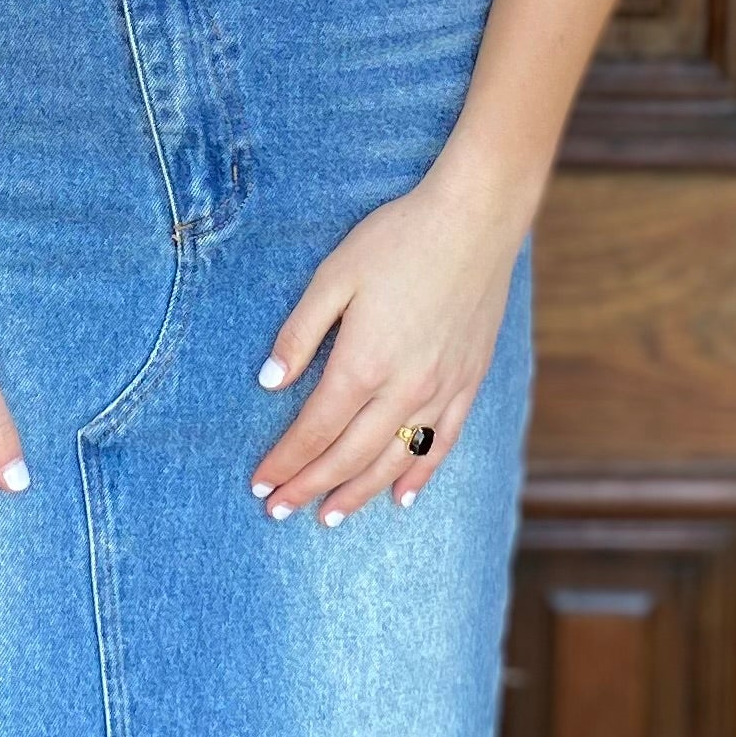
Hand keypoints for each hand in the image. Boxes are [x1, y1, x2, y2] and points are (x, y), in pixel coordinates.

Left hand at [247, 160, 524, 525]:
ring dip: (357, 494)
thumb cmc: (398, 239)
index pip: (314, 429)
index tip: (260, 485)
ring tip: (328, 516)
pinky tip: (400, 498)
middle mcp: (403, 389)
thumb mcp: (334, 276)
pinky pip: (442, 444)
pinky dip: (419, 476)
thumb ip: (299, 333)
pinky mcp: (469, 383)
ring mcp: (441, 390)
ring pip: (393, 461)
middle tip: (278, 510)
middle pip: (348, 455)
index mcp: (362, 363)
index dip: (284, 462)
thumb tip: (269, 382)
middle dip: (309, 487)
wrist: (475, 220)